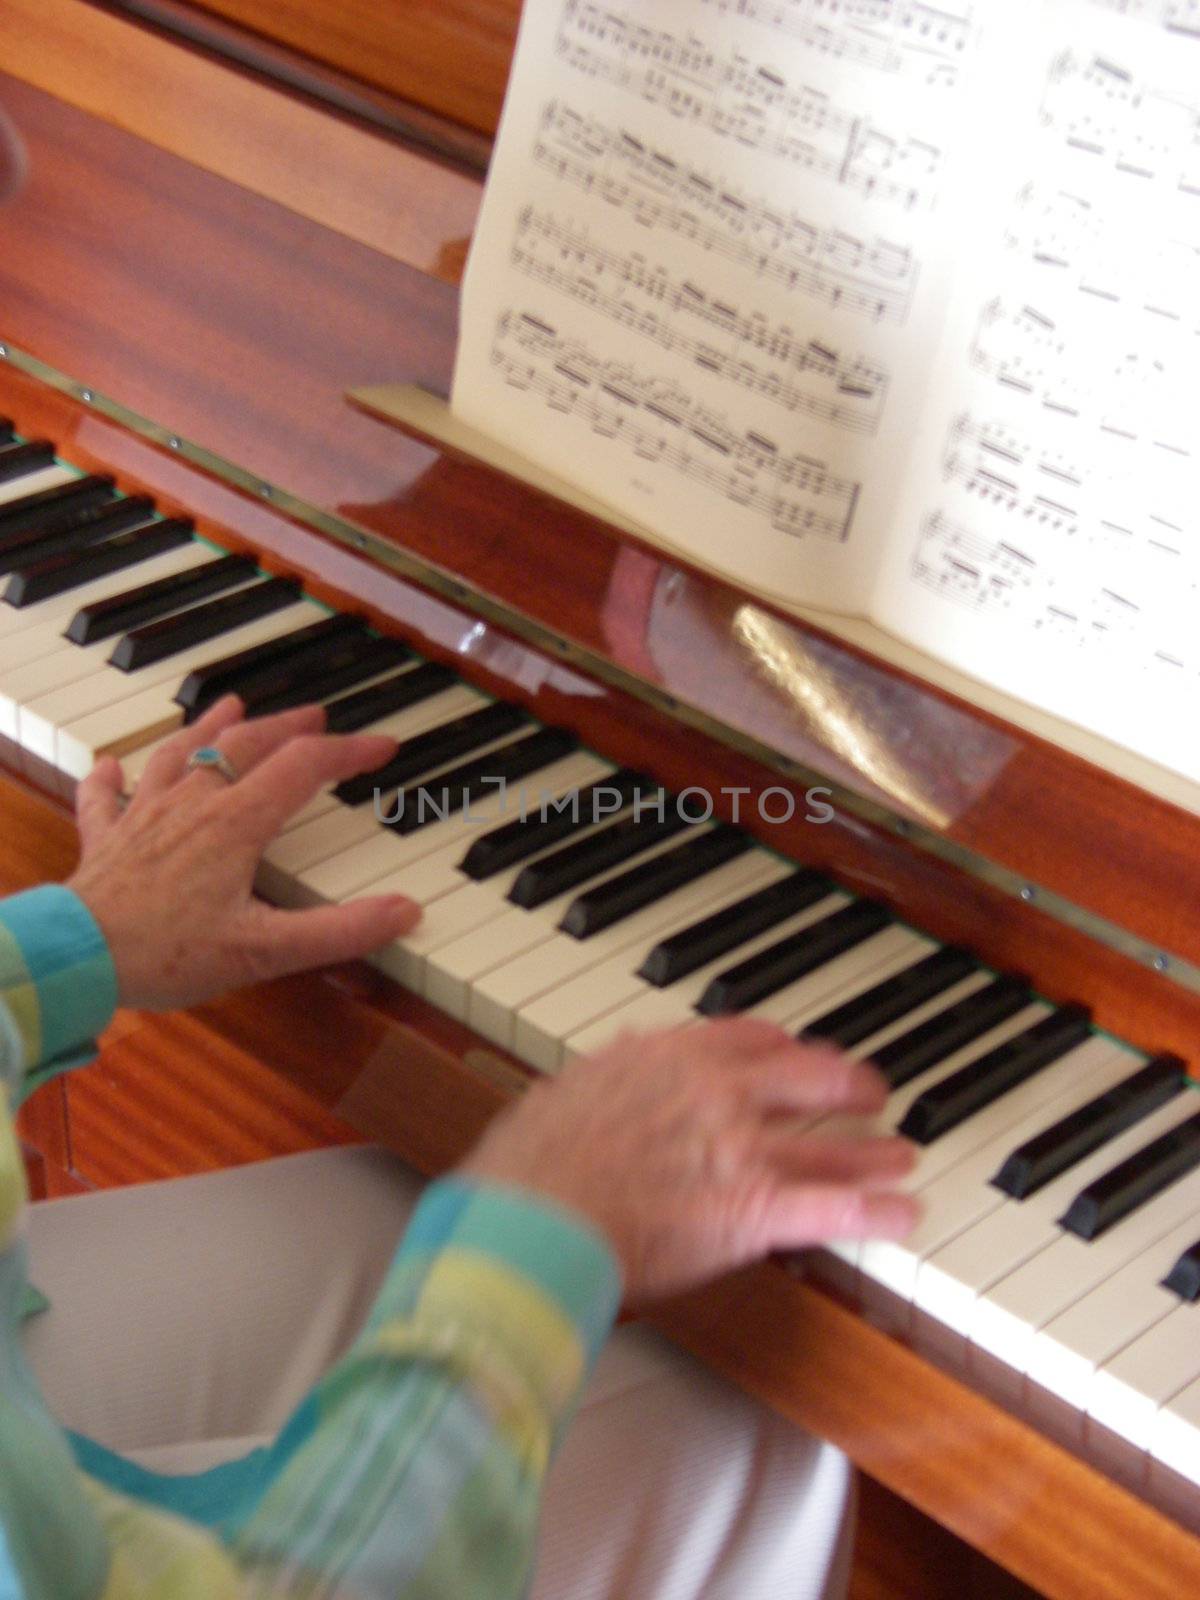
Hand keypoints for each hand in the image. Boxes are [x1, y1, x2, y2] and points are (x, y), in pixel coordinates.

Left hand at [67, 695, 420, 1010]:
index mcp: (235, 823)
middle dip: (287, 726)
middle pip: (246, 745)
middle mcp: (191, 804)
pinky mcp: (106, 840)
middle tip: (315, 714)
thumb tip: (404, 912)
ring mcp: (143, 816)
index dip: (350, 751)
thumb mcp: (266, 951)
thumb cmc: (166, 953)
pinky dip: (110, 777)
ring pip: (179, 754)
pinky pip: (105, 797)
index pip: (305, 766)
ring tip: (229, 706)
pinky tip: (109, 766)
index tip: (382, 746)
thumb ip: (340, 931)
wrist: (76, 958)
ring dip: (209, 727)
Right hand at [458, 1017, 917, 1302]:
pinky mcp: (754, 1212)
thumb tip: (619, 1056)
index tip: (796, 1052)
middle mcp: (718, 1093)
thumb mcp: (566, 1090)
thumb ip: (608, 1072)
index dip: (783, 1046)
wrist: (534, 1219)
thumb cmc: (531, 1167)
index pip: (748, 1037)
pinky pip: (834, 1210)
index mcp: (670, 1057)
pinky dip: (877, 1214)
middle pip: (807, 1078)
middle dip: (847, 1084)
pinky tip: (904, 1216)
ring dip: (873, 1153)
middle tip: (869, 1092)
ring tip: (901, 1157)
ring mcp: (742, 1150)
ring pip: (830, 1145)